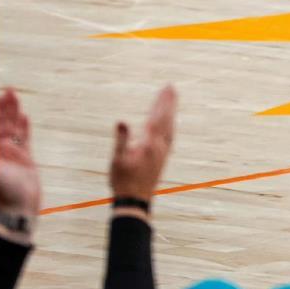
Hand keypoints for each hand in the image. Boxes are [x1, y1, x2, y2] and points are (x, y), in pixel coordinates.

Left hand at [0, 89, 41, 223]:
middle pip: (1, 123)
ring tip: (15, 97)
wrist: (19, 208)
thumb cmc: (2, 192)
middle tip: (9, 90)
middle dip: (4, 107)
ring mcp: (12, 153)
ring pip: (13, 127)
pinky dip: (25, 127)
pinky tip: (25, 117)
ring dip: (14, 112)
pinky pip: (25, 138)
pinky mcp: (25, 158)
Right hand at [108, 85, 176, 203]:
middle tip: (171, 87)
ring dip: (171, 112)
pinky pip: (170, 135)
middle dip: (168, 102)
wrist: (135, 202)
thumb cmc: (123, 181)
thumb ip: (121, 139)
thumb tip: (121, 121)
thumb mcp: (117, 160)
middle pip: (166, 119)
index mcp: (150, 143)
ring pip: (170, 126)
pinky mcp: (162, 158)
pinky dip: (170, 125)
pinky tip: (169, 124)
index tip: (167, 87)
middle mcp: (160, 145)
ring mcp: (163, 152)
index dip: (162, 101)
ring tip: (172, 100)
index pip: (158, 116)